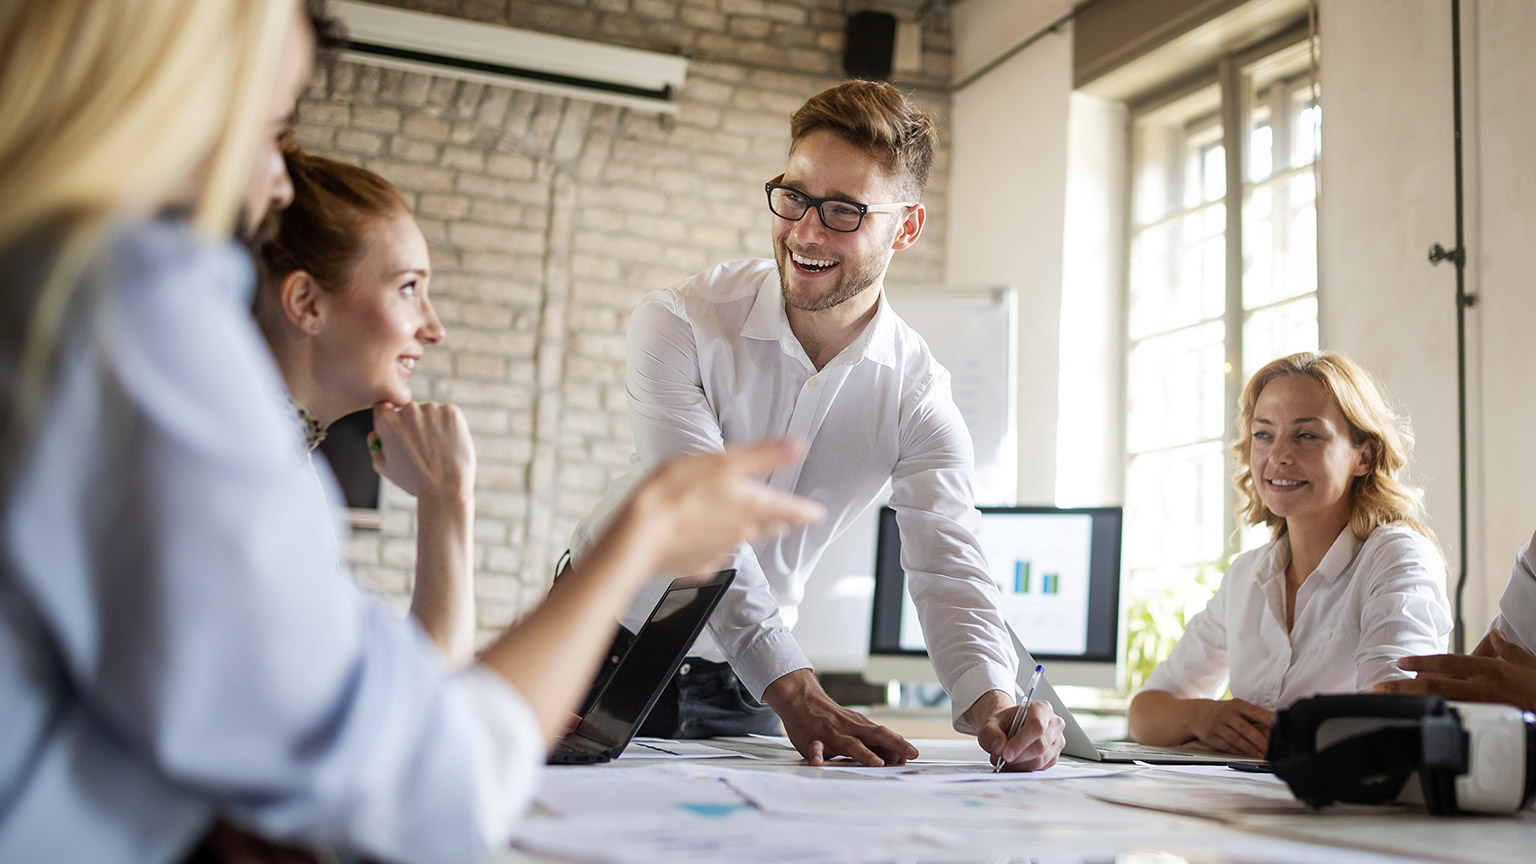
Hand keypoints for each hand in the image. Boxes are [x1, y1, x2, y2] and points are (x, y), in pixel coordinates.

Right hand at [369, 402, 474, 502]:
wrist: (444, 489)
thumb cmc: (414, 481)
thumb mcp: (384, 467)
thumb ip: (375, 445)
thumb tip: (376, 432)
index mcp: (386, 421)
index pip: (385, 408)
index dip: (394, 420)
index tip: (402, 432)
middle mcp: (408, 410)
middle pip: (410, 410)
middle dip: (415, 425)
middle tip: (424, 448)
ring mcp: (431, 409)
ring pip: (431, 413)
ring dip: (434, 425)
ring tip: (438, 451)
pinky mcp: (451, 412)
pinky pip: (448, 415)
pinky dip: (450, 427)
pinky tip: (449, 446)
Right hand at [625, 439, 824, 577]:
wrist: (640, 535)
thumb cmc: (676, 493)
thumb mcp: (722, 462)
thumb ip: (763, 455)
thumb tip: (798, 446)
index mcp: (753, 507)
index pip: (792, 511)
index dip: (806, 512)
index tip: (816, 515)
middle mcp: (743, 533)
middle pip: (769, 528)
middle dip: (777, 522)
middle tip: (784, 520)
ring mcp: (720, 552)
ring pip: (742, 541)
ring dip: (745, 532)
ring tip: (742, 524)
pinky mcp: (698, 565)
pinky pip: (712, 555)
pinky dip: (711, 546)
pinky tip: (698, 537)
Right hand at [763, 669, 917, 766]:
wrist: (802, 700)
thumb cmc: (832, 719)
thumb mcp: (854, 726)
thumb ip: (872, 741)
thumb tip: (896, 755)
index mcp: (860, 727)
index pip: (885, 735)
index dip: (900, 744)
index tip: (915, 754)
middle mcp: (849, 730)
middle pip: (875, 736)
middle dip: (894, 745)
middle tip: (909, 754)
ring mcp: (832, 735)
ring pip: (850, 744)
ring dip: (865, 754)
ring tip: (878, 763)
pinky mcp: (813, 740)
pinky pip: (815, 749)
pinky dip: (817, 755)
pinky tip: (819, 763)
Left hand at [971, 690, 1064, 771]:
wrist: (1009, 728)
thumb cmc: (1004, 723)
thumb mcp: (990, 723)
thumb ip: (991, 733)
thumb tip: (999, 746)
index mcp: (1042, 708)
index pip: (1036, 726)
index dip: (1021, 742)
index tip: (1006, 754)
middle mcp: (1054, 724)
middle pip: (1039, 745)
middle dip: (1018, 756)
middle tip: (1001, 758)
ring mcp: (1057, 741)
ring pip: (1040, 760)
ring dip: (1019, 764)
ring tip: (1006, 758)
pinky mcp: (1054, 756)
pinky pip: (1040, 768)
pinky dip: (1024, 768)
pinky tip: (1016, 761)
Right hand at [1190, 698, 1272, 757]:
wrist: (1198, 714)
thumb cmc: (1225, 712)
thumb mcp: (1237, 707)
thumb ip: (1254, 714)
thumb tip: (1275, 725)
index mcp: (1237, 705)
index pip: (1255, 712)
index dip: (1268, 721)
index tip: (1278, 730)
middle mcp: (1226, 714)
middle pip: (1245, 728)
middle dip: (1259, 740)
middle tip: (1269, 749)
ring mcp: (1217, 726)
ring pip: (1236, 740)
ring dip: (1250, 749)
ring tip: (1261, 755)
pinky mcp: (1211, 737)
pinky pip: (1227, 746)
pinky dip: (1238, 752)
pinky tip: (1247, 755)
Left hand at [1376, 629, 1535, 712]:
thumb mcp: (1532, 664)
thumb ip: (1510, 651)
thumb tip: (1496, 635)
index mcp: (1491, 670)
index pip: (1449, 662)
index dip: (1422, 661)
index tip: (1401, 662)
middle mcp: (1484, 687)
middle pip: (1434, 684)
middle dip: (1404, 684)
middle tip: (1378, 686)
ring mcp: (1486, 709)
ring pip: (1440, 704)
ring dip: (1412, 703)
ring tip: (1388, 703)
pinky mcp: (1491, 727)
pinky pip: (1457, 723)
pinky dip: (1435, 721)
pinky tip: (1418, 723)